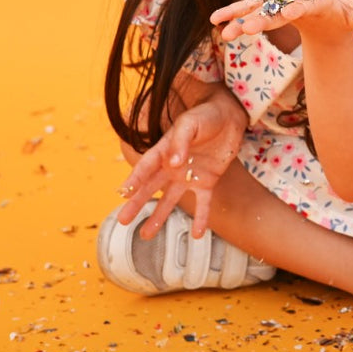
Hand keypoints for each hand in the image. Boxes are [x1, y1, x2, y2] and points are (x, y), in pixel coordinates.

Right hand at [116, 94, 246, 239]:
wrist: (230, 116)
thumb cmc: (206, 116)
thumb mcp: (190, 123)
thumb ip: (180, 141)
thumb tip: (173, 162)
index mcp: (164, 150)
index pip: (145, 167)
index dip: (134, 180)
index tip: (122, 194)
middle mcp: (173, 167)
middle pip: (151, 187)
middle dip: (136, 204)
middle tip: (123, 221)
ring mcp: (189, 176)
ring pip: (171, 200)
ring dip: (159, 217)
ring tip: (146, 235)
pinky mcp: (207, 182)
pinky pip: (203, 203)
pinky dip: (201, 218)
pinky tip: (197, 234)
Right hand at [210, 0, 352, 41]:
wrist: (326, 6)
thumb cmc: (341, 11)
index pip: (306, 4)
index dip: (297, 8)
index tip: (288, 13)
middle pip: (277, 7)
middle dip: (263, 17)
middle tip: (249, 28)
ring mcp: (278, 1)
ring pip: (257, 8)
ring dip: (241, 18)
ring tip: (224, 31)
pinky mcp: (267, 7)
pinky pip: (248, 10)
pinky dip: (233, 14)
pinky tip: (216, 22)